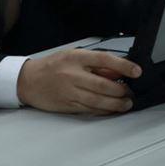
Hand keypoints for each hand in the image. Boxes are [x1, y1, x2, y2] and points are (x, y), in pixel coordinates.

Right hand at [16, 49, 140, 113]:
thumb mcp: (74, 55)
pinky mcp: (66, 105)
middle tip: (131, 92)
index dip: (123, 66)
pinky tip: (111, 109)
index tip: (137, 71)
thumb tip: (117, 70)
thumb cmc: (53, 65)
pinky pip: (88, 109)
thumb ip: (95, 63)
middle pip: (102, 84)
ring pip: (97, 100)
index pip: (104, 59)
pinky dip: (103, 110)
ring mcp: (69, 91)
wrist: (27, 80)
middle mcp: (73, 74)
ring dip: (115, 104)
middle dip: (121, 90)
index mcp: (76, 58)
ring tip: (126, 104)